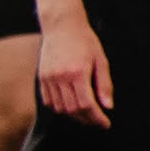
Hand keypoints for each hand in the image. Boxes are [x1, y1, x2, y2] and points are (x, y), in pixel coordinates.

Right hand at [39, 10, 113, 124]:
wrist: (62, 26)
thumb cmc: (85, 41)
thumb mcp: (101, 60)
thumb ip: (104, 85)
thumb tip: (108, 106)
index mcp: (78, 73)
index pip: (87, 105)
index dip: (97, 118)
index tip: (105, 123)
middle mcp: (60, 77)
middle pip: (73, 109)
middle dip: (87, 119)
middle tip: (97, 120)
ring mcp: (48, 78)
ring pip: (60, 108)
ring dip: (73, 115)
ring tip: (86, 113)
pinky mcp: (41, 77)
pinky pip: (48, 101)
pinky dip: (59, 107)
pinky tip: (70, 105)